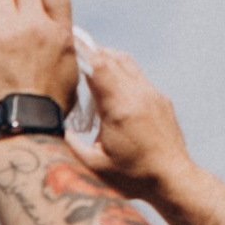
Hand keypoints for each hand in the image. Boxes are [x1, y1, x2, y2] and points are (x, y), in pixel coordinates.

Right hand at [58, 46, 188, 200]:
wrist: (174, 180)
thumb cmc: (134, 177)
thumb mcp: (94, 165)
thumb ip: (70, 144)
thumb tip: (50, 128)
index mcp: (119, 108)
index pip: (98, 66)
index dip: (80, 52)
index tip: (65, 44)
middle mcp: (138, 94)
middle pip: (111, 58)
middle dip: (90, 53)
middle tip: (71, 55)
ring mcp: (152, 94)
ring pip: (126, 62)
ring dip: (106, 61)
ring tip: (89, 70)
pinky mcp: (160, 99)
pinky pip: (137, 76)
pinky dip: (120, 73)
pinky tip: (110, 90)